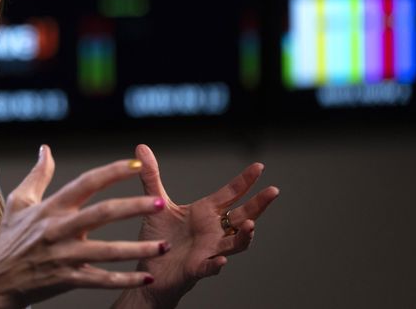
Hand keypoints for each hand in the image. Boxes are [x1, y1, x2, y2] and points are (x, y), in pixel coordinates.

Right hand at [0, 146, 170, 308]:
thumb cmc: (8, 240)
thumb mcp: (18, 203)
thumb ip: (38, 176)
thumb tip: (46, 149)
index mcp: (52, 208)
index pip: (86, 182)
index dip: (112, 171)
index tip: (137, 164)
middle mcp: (60, 229)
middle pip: (103, 214)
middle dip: (134, 207)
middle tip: (160, 203)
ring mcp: (64, 256)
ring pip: (107, 251)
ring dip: (138, 249)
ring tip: (163, 246)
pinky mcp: (66, 280)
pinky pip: (100, 280)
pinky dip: (124, 281)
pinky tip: (146, 279)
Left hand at [115, 145, 279, 308]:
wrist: (150, 269)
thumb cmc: (159, 237)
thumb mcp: (155, 203)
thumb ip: (151, 176)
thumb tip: (141, 147)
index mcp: (205, 212)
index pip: (230, 194)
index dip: (245, 181)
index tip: (259, 166)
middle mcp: (212, 230)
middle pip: (242, 216)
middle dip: (259, 204)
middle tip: (273, 191)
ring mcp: (208, 250)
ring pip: (235, 244)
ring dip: (244, 236)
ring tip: (251, 225)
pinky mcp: (196, 268)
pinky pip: (211, 267)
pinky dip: (217, 264)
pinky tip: (222, 260)